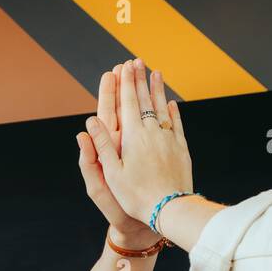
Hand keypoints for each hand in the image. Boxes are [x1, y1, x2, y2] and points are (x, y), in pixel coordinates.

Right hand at [85, 59, 194, 226]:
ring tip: (156, 73)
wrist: (169, 208)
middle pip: (144, 101)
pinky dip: (173, 112)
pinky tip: (171, 104)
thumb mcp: (112, 174)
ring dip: (158, 90)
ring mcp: (169, 140)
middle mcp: (152, 133)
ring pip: (162, 108)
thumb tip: (90, 122)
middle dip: (139, 80)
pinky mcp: (181, 149)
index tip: (123, 67)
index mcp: (133, 138)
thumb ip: (102, 146)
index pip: (128, 103)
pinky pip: (177, 125)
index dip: (125, 83)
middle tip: (137, 62)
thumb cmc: (136, 196)